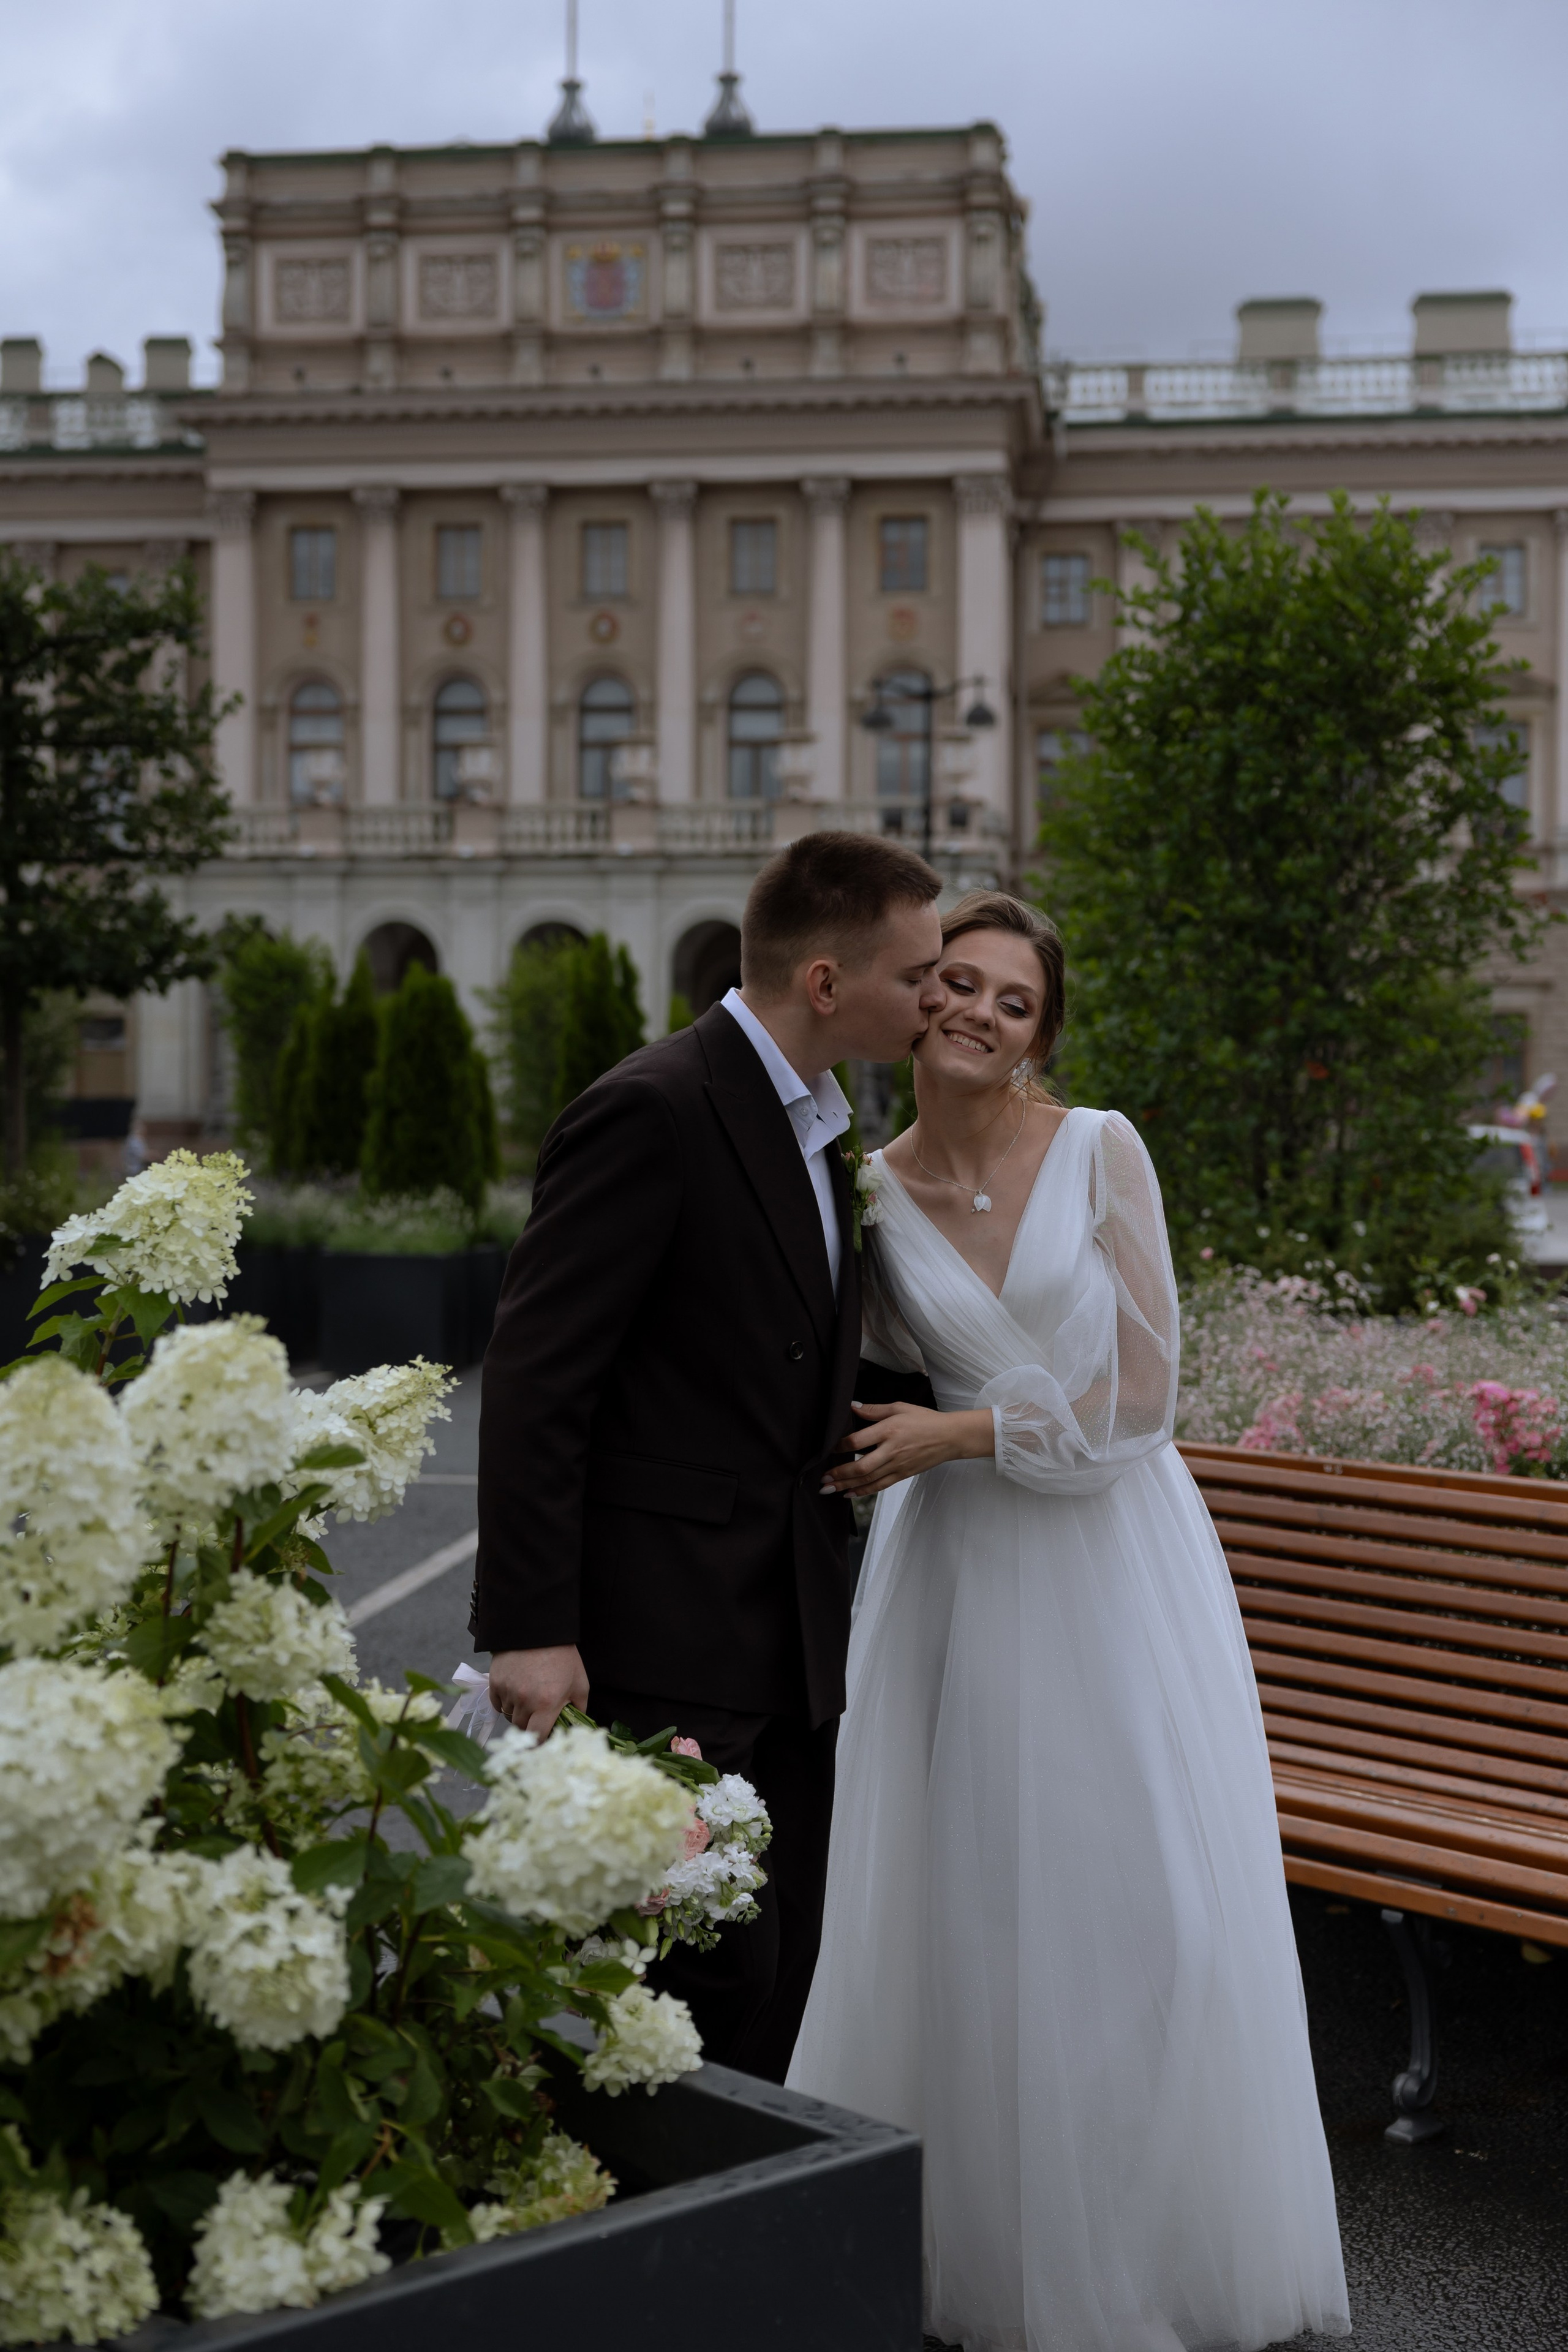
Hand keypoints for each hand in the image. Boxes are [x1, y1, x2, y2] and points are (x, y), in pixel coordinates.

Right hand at [488, 1644, 588, 1739]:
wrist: (539, 1629)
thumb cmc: (563, 1657)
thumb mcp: (580, 1683)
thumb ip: (579, 1709)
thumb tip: (574, 1727)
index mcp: (547, 1704)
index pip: (538, 1738)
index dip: (540, 1743)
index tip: (542, 1742)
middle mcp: (525, 1701)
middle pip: (522, 1728)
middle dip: (530, 1725)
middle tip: (538, 1715)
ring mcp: (508, 1691)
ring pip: (509, 1716)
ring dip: (518, 1713)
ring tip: (529, 1698)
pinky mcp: (495, 1682)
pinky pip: (498, 1703)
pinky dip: (505, 1703)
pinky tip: (516, 1692)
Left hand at [820, 1400, 992, 1496]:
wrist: (950, 1437)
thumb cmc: (924, 1420)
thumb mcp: (899, 1407)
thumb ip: (874, 1410)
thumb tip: (852, 1408)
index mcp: (889, 1430)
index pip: (858, 1441)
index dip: (840, 1447)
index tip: (827, 1449)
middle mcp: (891, 1450)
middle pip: (861, 1467)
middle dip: (839, 1474)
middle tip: (822, 1478)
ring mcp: (897, 1465)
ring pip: (868, 1480)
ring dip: (846, 1485)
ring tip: (828, 1489)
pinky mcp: (902, 1475)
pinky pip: (879, 1486)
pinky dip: (863, 1492)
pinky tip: (849, 1494)